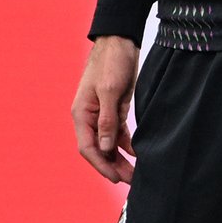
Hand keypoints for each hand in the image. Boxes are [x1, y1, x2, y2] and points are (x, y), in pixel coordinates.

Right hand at [73, 36, 140, 184]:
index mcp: (82, 114)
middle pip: (99, 150)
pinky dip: (128, 145)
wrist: (121, 41)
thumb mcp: (109, 91)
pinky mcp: (116, 110)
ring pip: (110, 145)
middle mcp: (90, 118)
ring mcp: (103, 115)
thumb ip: (107, 121)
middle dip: (113, 167)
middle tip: (130, 181)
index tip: (115, 178)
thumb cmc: (111, 62)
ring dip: (121, 159)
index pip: (88, 148)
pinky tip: (139, 154)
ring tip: (136, 174)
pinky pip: (120, 134)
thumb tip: (105, 149)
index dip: (101, 165)